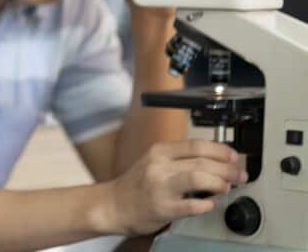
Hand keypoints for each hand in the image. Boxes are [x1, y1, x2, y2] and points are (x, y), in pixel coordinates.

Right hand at [101, 139, 244, 235]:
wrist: (114, 205)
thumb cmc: (137, 185)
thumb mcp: (155, 161)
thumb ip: (181, 159)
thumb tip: (216, 161)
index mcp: (159, 151)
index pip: (196, 145)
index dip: (220, 150)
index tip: (234, 156)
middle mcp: (159, 166)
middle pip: (202, 161)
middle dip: (228, 168)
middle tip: (239, 175)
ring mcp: (160, 187)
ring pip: (198, 178)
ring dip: (220, 183)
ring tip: (227, 187)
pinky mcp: (163, 208)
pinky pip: (192, 205)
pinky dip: (207, 204)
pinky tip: (210, 204)